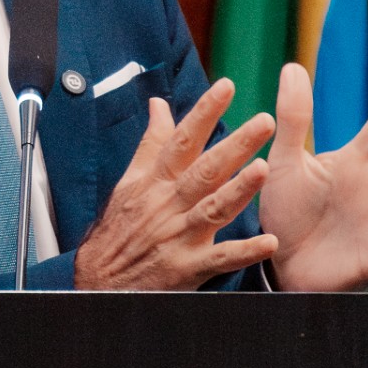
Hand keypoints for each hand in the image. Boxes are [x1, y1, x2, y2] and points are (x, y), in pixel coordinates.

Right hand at [74, 77, 280, 290]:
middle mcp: (169, 204)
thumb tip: (160, 104)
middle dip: (235, 144)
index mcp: (156, 181)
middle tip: (264, 122)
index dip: (204, 112)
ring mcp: (179, 236)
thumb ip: (152, 143)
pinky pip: (220, 260)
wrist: (100, 281)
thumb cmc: (119, 227)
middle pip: (205, 170)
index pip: (182, 139)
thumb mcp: (130, 181)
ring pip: (213, 209)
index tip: (225, 86)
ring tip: (263, 169)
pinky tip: (268, 243)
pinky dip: (244, 252)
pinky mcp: (187, 268)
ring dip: (239, 190)